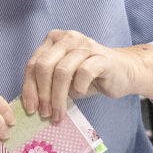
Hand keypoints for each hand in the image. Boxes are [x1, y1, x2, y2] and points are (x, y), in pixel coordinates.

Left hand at [22, 30, 148, 119]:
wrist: (123, 72)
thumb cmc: (89, 77)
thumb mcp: (63, 80)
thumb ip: (47, 85)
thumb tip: (31, 105)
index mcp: (53, 40)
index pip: (33, 64)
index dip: (29, 88)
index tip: (30, 109)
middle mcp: (67, 39)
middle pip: (44, 66)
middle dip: (42, 93)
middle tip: (45, 113)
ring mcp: (85, 45)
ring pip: (62, 72)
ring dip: (58, 97)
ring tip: (59, 113)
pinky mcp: (101, 56)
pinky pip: (84, 72)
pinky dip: (79, 87)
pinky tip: (80, 93)